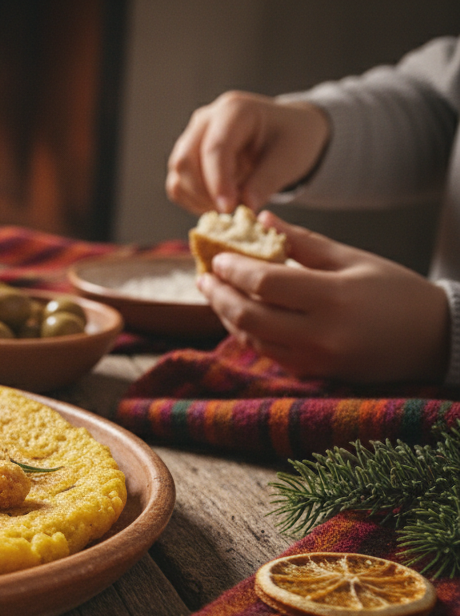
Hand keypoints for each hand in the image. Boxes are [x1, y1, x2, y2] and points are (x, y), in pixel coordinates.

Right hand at [167, 91, 330, 214]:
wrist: (286, 132)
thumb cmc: (292, 139)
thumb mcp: (291, 158)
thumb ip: (267, 181)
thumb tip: (246, 206)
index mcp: (234, 110)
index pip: (215, 148)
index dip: (218, 182)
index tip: (228, 209)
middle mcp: (205, 120)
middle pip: (186, 161)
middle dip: (204, 193)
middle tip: (231, 212)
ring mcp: (191, 137)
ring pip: (178, 175)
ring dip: (198, 199)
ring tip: (228, 207)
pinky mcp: (186, 157)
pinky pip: (177, 185)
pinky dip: (192, 201)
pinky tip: (217, 204)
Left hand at [197, 212, 449, 382]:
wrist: (433, 339)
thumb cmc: (395, 292)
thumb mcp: (352, 259)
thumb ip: (302, 242)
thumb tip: (260, 220)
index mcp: (333, 298)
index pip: (265, 284)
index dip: (234, 270)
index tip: (217, 256)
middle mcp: (320, 334)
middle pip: (249, 315)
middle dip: (219, 294)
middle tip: (204, 275)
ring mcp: (315, 359)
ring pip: (252, 338)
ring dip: (226, 314)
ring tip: (215, 292)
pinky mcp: (314, 373)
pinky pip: (267, 353)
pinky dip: (246, 332)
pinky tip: (238, 314)